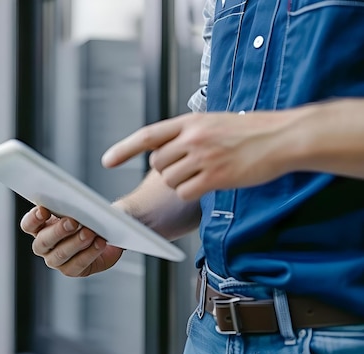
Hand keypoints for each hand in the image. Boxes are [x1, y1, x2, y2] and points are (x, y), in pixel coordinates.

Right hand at [19, 206, 122, 276]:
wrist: (105, 233)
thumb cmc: (85, 218)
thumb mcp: (76, 209)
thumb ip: (70, 206)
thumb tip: (74, 204)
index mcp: (39, 227)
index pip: (28, 225)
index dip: (33, 219)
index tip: (44, 210)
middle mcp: (44, 246)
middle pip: (43, 241)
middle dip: (58, 231)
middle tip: (73, 222)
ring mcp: (56, 260)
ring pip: (61, 254)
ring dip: (76, 242)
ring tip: (89, 233)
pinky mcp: (72, 270)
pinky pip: (79, 264)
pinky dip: (90, 252)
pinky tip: (99, 243)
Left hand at [101, 111, 293, 200]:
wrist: (282, 137)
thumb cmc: (251, 130)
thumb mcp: (214, 121)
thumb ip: (189, 133)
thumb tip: (167, 148)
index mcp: (190, 122)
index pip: (147, 135)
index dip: (124, 149)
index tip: (108, 160)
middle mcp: (192, 138)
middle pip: (157, 163)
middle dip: (167, 169)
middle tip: (189, 167)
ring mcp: (202, 157)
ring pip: (169, 180)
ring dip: (180, 183)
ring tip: (204, 173)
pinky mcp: (215, 176)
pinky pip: (186, 192)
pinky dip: (192, 193)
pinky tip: (210, 184)